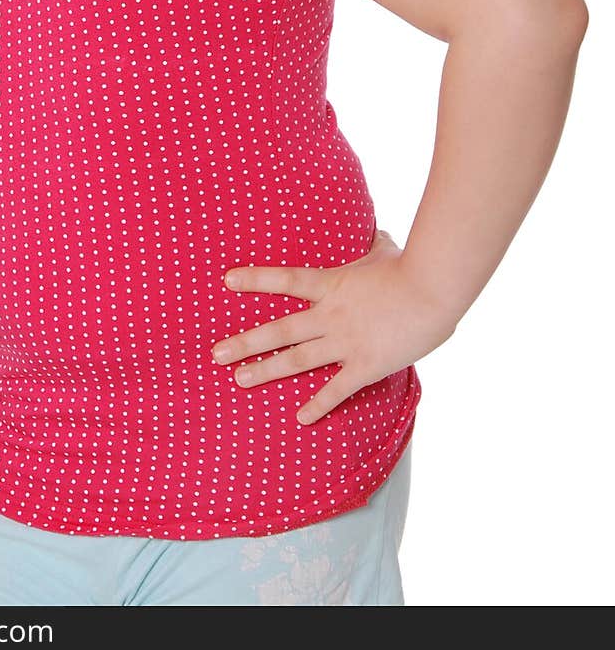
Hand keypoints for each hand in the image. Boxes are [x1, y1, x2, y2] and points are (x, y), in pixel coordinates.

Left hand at [211, 227, 455, 423]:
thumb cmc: (411, 266)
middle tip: (216, 353)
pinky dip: (318, 405)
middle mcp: (331, 315)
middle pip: (279, 330)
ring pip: (297, 360)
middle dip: (246, 342)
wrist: (434, 290)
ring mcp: (346, 342)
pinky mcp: (366, 365)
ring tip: (240, 379)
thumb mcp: (384, 249)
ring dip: (266, 370)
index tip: (227, 280)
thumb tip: (372, 231)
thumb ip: (370, 244)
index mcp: (332, 284)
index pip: (285, 279)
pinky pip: (337, 389)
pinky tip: (300, 418)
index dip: (255, 279)